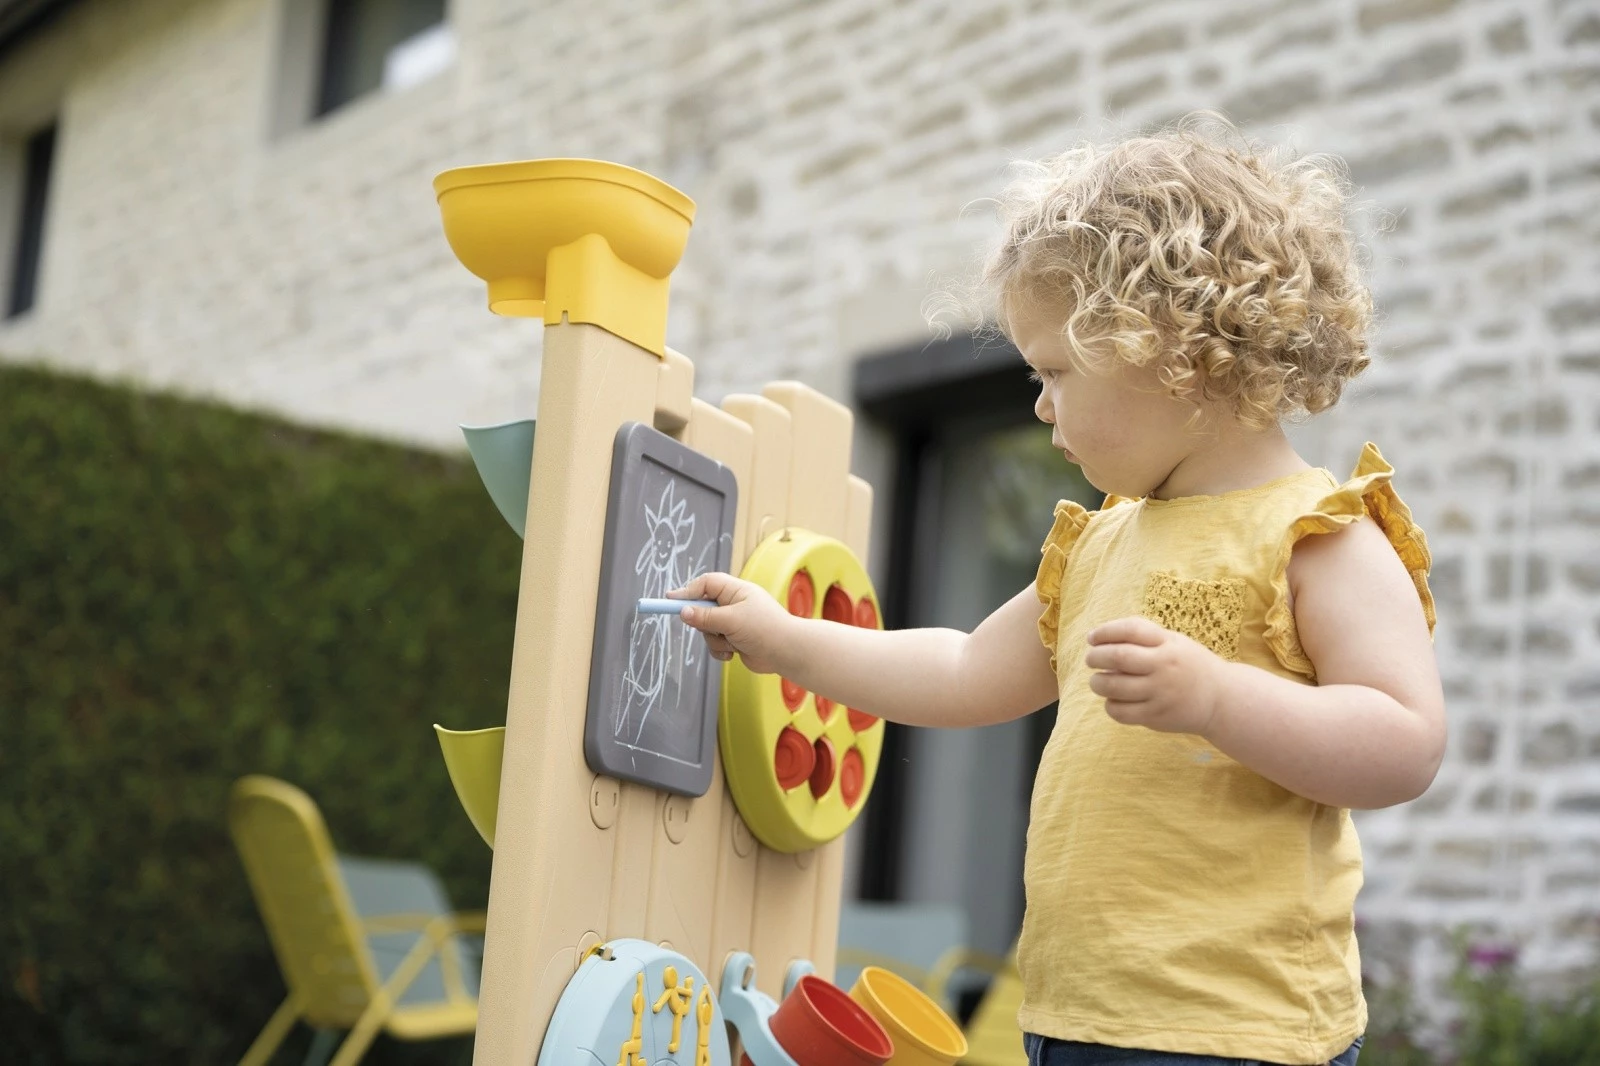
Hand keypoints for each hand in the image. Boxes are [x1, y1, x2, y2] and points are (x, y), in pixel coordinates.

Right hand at [668, 573, 794, 674]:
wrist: (787, 653)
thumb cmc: (765, 629)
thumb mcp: (731, 620)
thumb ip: (705, 617)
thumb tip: (683, 612)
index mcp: (736, 591)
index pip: (706, 584)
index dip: (688, 591)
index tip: (671, 599)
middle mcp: (735, 604)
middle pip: (703, 608)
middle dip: (705, 622)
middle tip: (709, 628)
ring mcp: (735, 622)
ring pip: (708, 629)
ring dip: (716, 639)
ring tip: (732, 643)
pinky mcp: (735, 639)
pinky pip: (716, 643)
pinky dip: (721, 650)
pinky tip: (734, 653)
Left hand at [1084, 617, 1227, 735]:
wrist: (1221, 700)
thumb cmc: (1189, 666)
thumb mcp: (1174, 642)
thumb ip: (1144, 636)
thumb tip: (1101, 637)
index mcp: (1168, 644)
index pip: (1131, 629)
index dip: (1105, 631)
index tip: (1091, 637)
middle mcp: (1164, 666)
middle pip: (1118, 656)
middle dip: (1096, 657)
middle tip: (1091, 659)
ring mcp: (1160, 693)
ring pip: (1114, 686)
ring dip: (1097, 682)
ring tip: (1097, 681)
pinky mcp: (1156, 716)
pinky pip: (1121, 712)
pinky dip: (1110, 705)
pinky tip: (1113, 700)